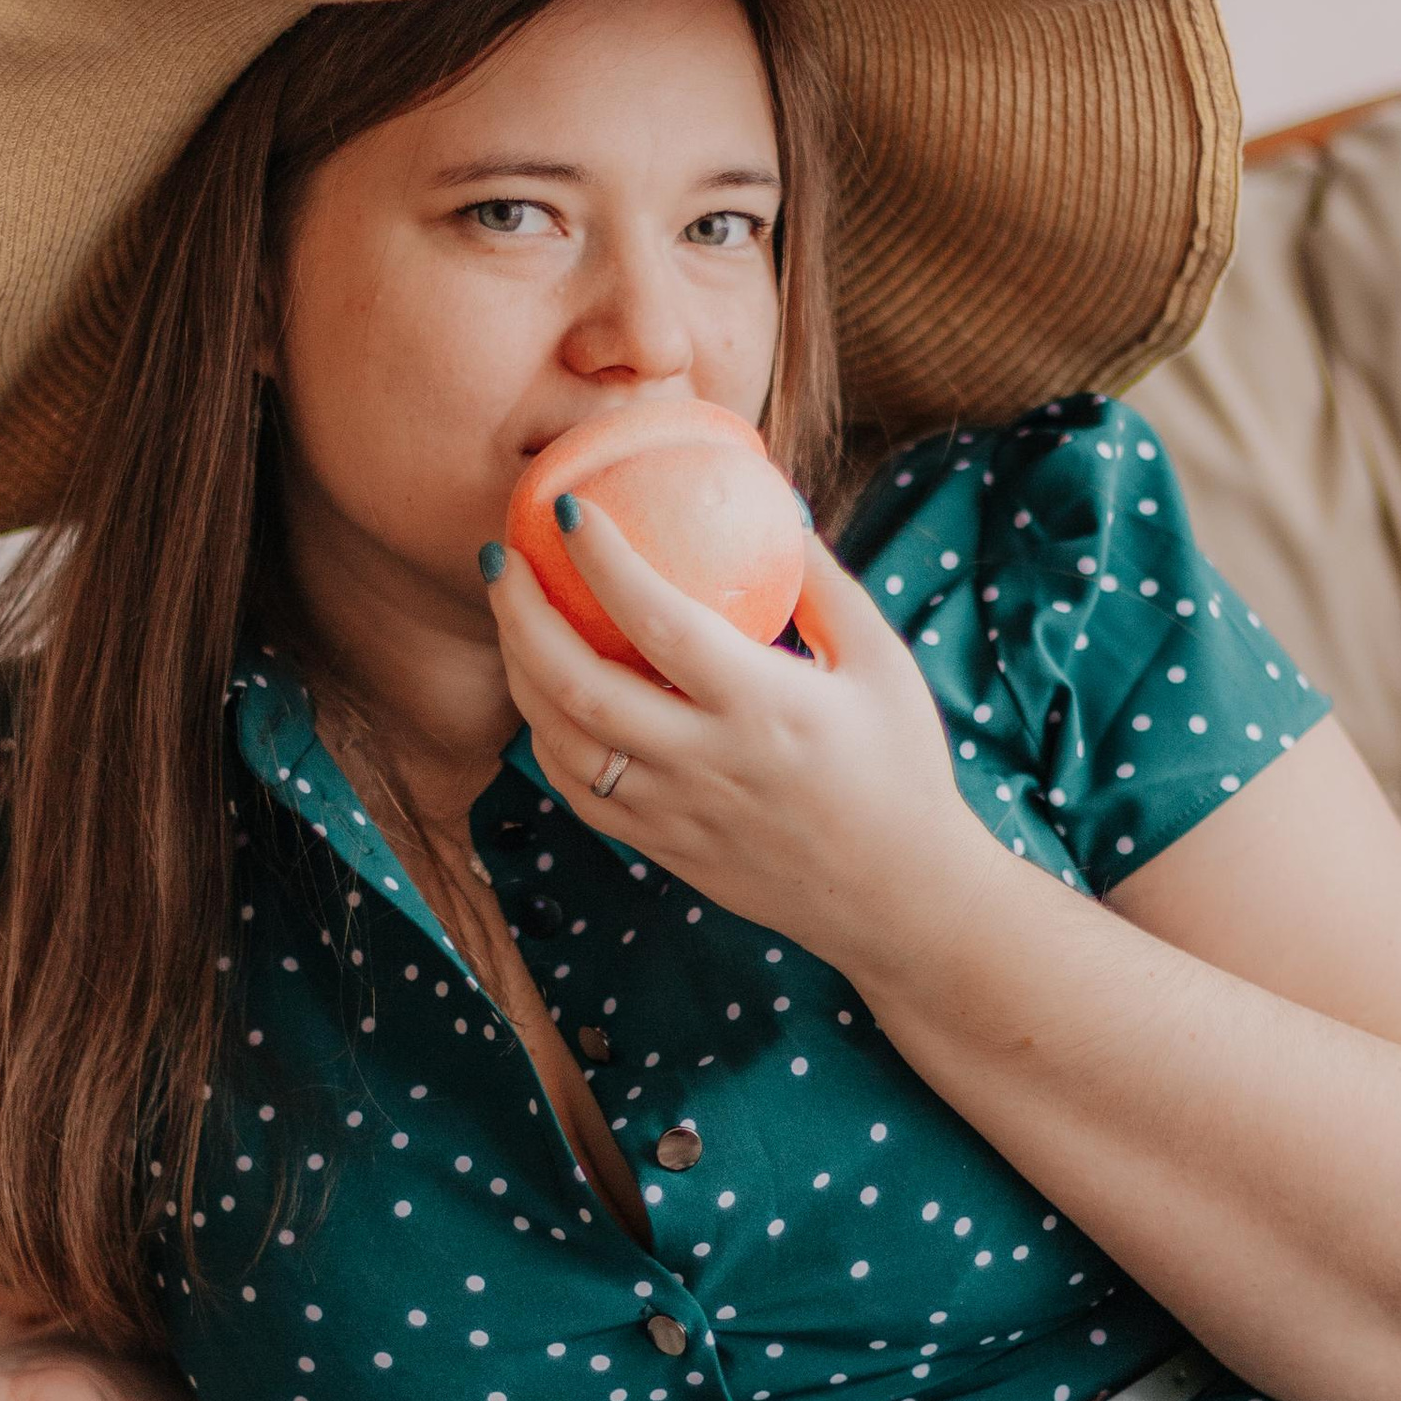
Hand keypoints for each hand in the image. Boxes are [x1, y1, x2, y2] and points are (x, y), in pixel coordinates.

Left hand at [483, 503, 989, 978]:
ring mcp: (673, 812)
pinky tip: (545, 696)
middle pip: (576, 683)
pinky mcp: (661, 847)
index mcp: (761, 704)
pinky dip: (546, 738)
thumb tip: (776, 503)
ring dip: (519, 672)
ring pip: (560, 741)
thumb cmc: (901, 767)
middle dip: (520, 612)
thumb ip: (824, 582)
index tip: (567, 507)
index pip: (656, 617)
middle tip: (499, 557)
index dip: (600, 557)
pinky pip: (577, 791)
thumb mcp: (882, 661)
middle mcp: (704, 760)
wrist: (899, 897)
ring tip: (511, 617)